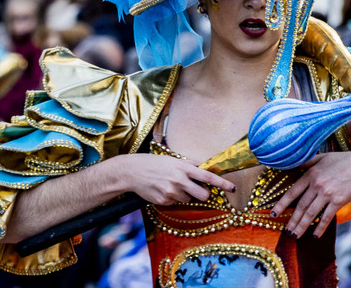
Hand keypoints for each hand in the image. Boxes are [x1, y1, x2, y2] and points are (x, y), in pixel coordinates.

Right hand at [120, 154, 234, 204]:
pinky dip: (171, 198)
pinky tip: (161, 190)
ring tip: (169, 186)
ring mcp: (171, 192)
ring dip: (183, 195)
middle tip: (192, 189)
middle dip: (201, 194)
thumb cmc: (151, 163)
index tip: (232, 188)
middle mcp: (179, 180)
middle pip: (203, 195)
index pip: (207, 177)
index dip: (222, 184)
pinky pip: (175, 203)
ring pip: (188, 200)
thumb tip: (205, 167)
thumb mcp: (171, 159)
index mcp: (182, 168)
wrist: (130, 171)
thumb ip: (189, 164)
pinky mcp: (163, 201)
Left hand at [271, 152, 350, 237]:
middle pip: (300, 206)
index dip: (281, 204)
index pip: (292, 192)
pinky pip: (327, 216)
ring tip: (295, 235)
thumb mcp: (321, 157)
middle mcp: (316, 185)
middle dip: (292, 220)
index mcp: (310, 175)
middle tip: (286, 231)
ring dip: (302, 225)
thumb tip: (290, 162)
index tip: (274, 214)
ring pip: (311, 213)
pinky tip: (315, 235)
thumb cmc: (342, 160)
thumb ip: (305, 162)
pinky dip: (320, 227)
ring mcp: (327, 194)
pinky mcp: (339, 201)